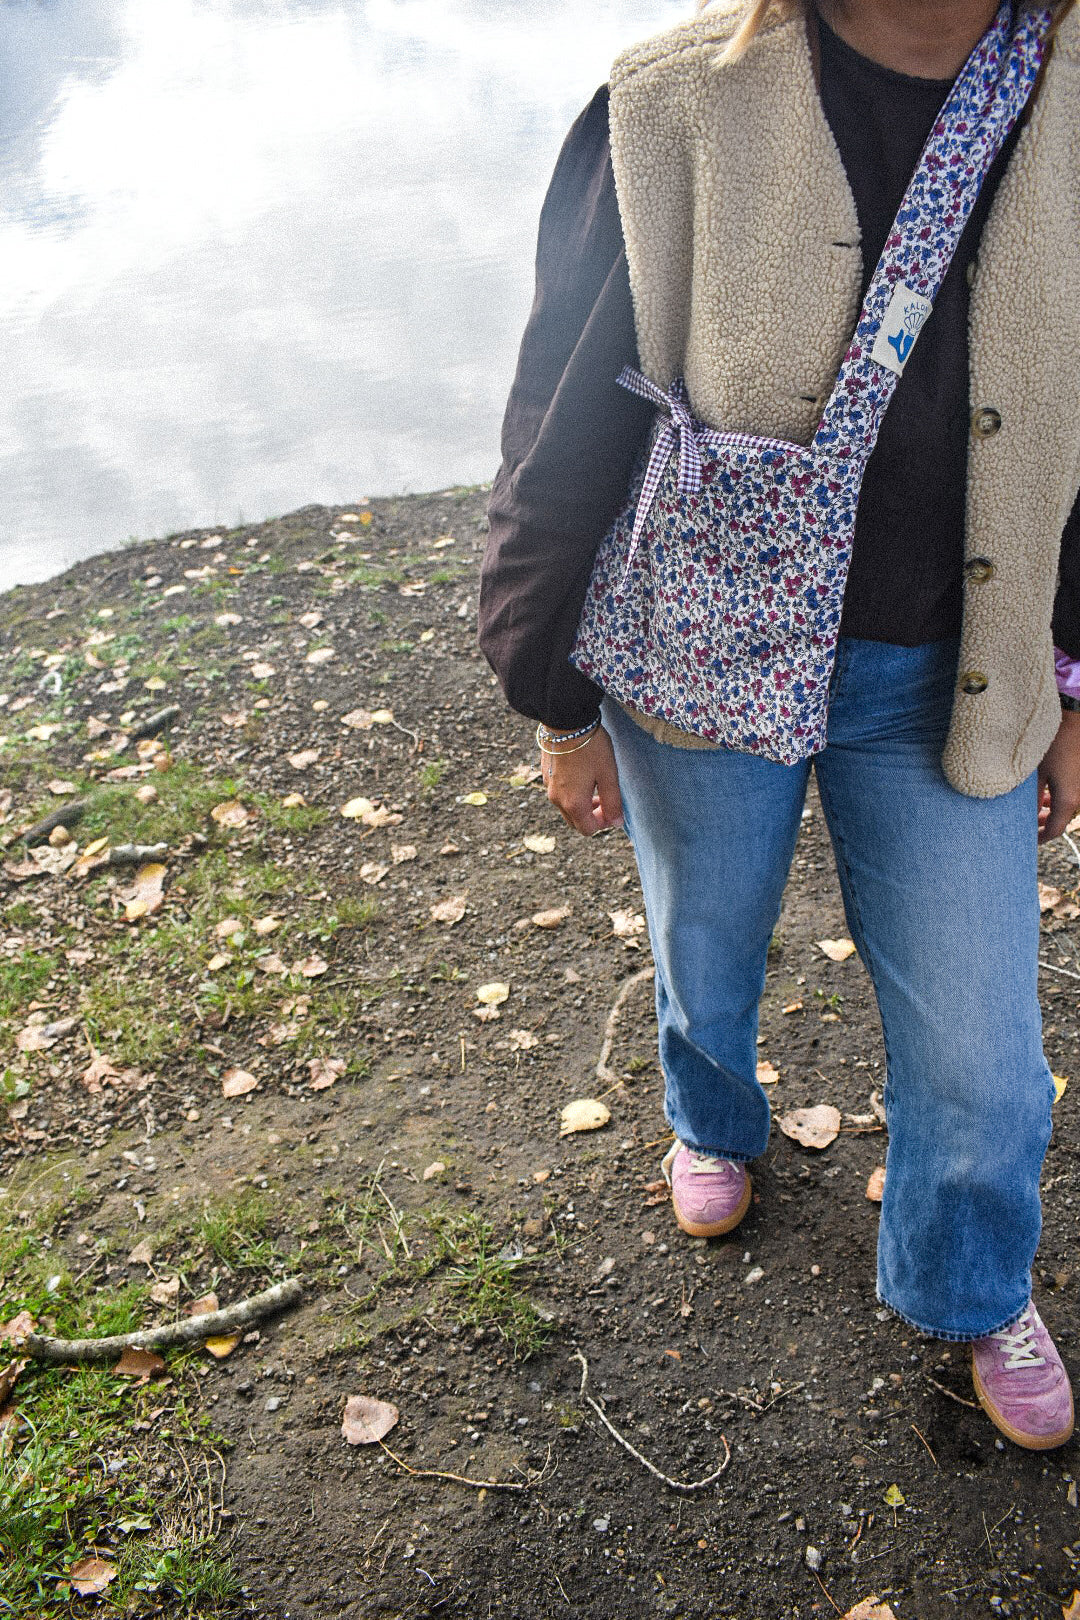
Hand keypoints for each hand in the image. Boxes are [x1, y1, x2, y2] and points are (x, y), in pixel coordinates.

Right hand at [540, 725, 623, 836]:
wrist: (565, 720)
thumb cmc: (591, 747)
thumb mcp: (608, 775)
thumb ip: (613, 802)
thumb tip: (616, 823)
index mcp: (573, 803)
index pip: (588, 829)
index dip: (604, 823)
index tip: (613, 807)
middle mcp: (557, 799)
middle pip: (575, 822)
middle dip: (592, 816)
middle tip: (605, 797)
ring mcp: (549, 787)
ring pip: (566, 807)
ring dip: (581, 804)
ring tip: (595, 784)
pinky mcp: (546, 774)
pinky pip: (559, 793)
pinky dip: (571, 792)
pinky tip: (581, 773)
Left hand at [1037, 710, 1079, 842]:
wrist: (1072, 716)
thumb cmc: (1051, 743)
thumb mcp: (1034, 773)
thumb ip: (1030, 798)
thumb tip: (1024, 817)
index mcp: (1068, 798)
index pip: (1054, 830)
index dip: (1039, 839)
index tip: (1025, 840)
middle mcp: (1078, 795)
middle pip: (1060, 819)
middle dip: (1042, 825)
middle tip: (1025, 825)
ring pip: (1063, 806)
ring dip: (1047, 810)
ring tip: (1031, 808)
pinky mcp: (1078, 774)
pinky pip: (1067, 793)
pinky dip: (1054, 797)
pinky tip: (1041, 793)